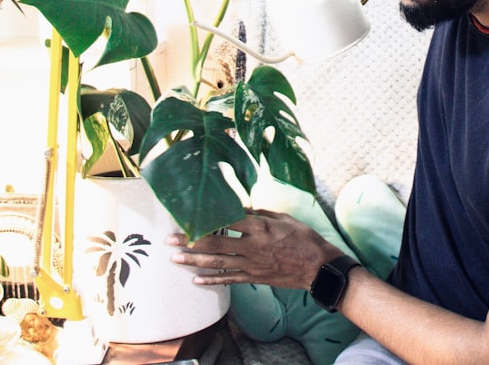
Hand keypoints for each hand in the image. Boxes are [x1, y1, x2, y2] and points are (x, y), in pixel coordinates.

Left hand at [167, 209, 343, 288]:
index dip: (205, 220)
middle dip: (189, 243)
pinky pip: (229, 280)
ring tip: (175, 259)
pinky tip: (196, 280)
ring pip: (217, 264)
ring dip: (194, 262)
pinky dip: (212, 281)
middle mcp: (251, 246)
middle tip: (170, 241)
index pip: (226, 222)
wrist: (318, 267)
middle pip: (214, 244)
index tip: (188, 217)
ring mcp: (251, 264)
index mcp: (259, 227)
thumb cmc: (303, 238)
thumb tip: (240, 208)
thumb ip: (259, 214)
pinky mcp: (254, 278)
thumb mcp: (282, 218)